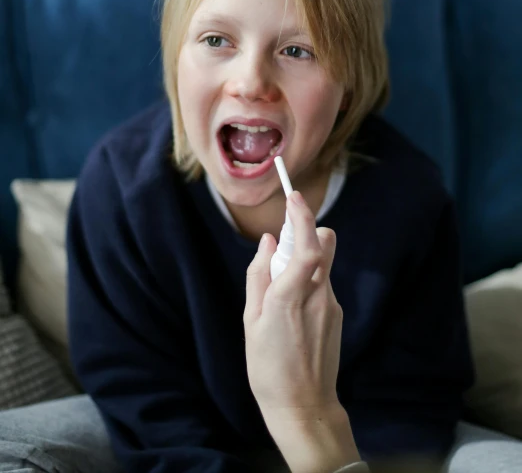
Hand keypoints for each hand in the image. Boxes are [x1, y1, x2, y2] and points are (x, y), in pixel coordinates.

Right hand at [244, 190, 341, 416]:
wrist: (304, 407)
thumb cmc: (268, 366)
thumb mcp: (251, 321)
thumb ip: (258, 276)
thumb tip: (267, 243)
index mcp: (290, 296)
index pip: (306, 244)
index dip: (302, 216)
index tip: (294, 197)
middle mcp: (317, 295)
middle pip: (324, 243)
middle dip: (306, 233)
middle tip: (282, 248)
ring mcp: (332, 304)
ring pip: (322, 263)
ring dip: (303, 262)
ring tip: (280, 293)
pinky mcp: (337, 314)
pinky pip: (323, 284)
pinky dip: (308, 282)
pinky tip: (292, 313)